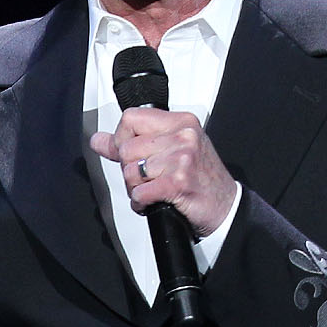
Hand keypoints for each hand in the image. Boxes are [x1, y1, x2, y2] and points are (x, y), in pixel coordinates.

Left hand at [90, 107, 236, 237]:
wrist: (226, 207)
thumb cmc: (202, 179)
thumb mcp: (173, 150)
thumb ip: (136, 142)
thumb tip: (100, 140)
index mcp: (181, 122)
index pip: (130, 118)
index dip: (122, 139)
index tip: (131, 154)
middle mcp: (183, 136)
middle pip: (126, 148)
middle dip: (130, 170)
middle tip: (149, 179)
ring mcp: (181, 158)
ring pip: (130, 171)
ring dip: (136, 188)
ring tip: (155, 190)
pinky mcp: (178, 182)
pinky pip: (139, 192)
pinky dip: (142, 203)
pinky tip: (155, 202)